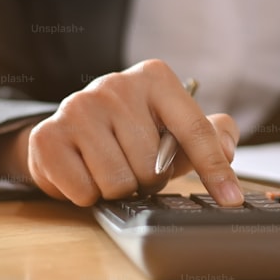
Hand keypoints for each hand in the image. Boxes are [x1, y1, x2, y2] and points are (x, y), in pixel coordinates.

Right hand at [0, 60, 242, 205]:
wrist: (72, 129)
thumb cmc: (134, 131)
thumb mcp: (176, 128)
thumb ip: (211, 135)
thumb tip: (227, 149)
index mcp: (156, 78)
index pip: (195, 131)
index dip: (215, 170)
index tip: (231, 200)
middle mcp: (116, 85)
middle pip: (152, 167)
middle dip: (148, 179)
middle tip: (135, 166)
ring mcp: (78, 106)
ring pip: (118, 183)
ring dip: (118, 189)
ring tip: (110, 168)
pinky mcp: (48, 135)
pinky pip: (83, 191)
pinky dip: (86, 194)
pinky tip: (83, 171)